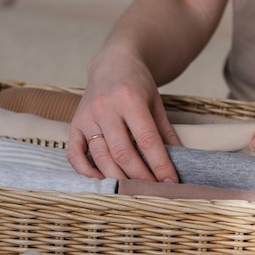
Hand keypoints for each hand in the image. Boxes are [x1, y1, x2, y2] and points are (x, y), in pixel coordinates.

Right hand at [66, 53, 180, 181]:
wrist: (112, 64)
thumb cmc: (138, 85)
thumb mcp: (156, 103)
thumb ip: (166, 132)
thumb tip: (179, 161)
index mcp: (130, 99)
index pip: (147, 140)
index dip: (160, 164)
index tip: (171, 182)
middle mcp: (105, 108)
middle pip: (123, 153)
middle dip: (141, 176)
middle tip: (155, 190)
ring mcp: (87, 117)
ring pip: (101, 157)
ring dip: (119, 178)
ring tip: (134, 190)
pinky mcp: (74, 124)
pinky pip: (74, 154)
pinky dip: (86, 171)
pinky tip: (102, 181)